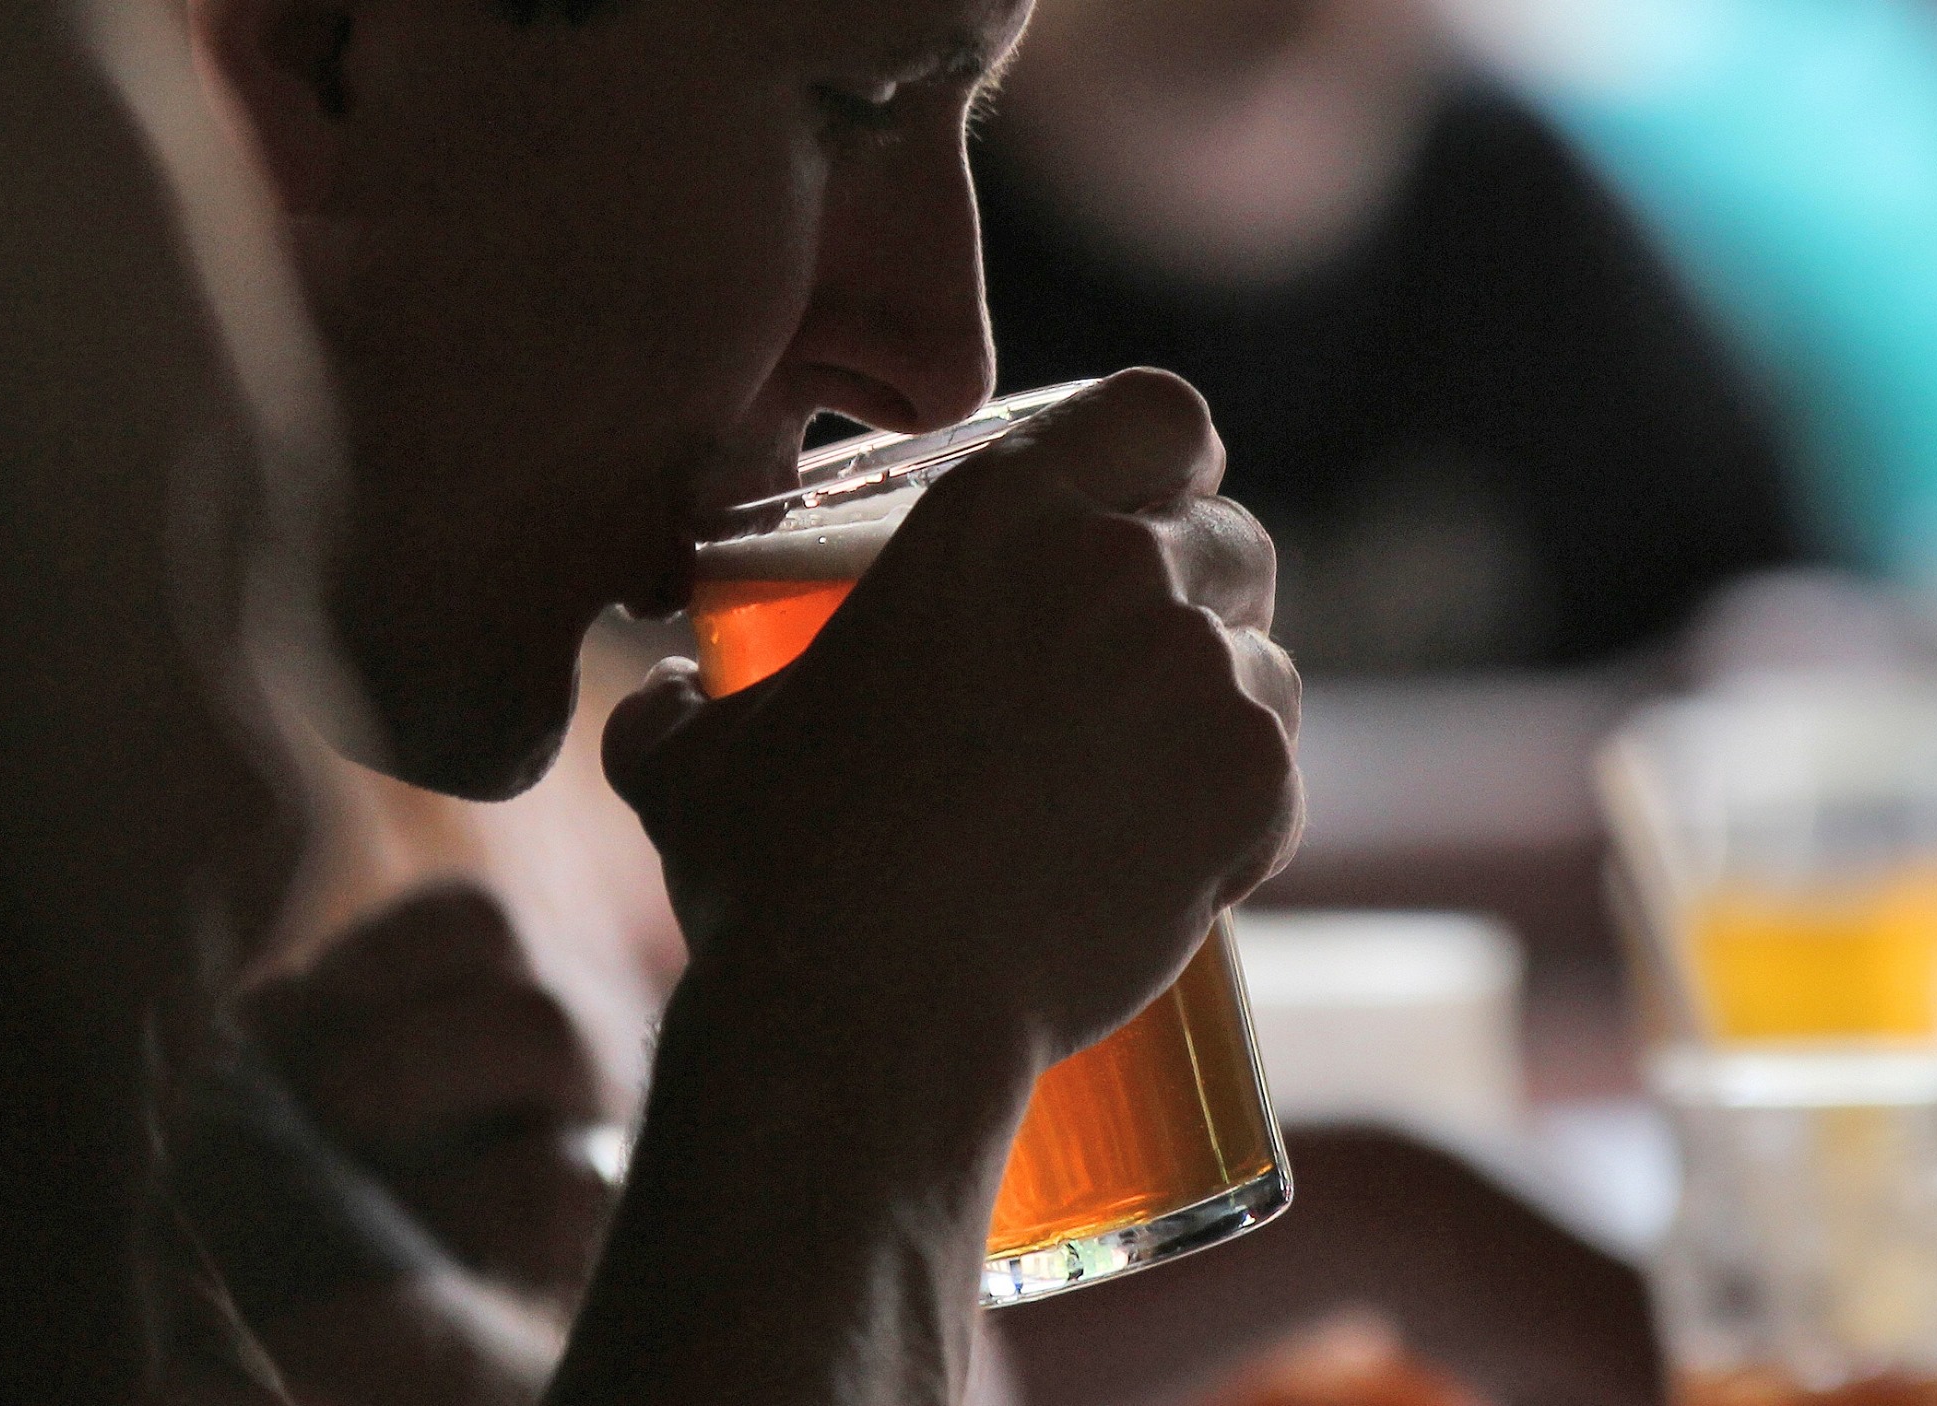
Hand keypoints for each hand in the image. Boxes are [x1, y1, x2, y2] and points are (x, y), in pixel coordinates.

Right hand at [605, 367, 1302, 1095]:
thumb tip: (660, 691)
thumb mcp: (692, 757)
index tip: (1154, 513)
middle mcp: (1120, 567)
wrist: (870, 1012)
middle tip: (1146, 675)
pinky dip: (1238, 817)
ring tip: (1141, 790)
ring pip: (1265, 663)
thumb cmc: (773, 876)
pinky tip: (1164, 866)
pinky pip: (1276, 775)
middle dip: (1207, 594)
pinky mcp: (1254, 782)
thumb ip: (679, 698)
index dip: (1170, 463)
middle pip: (1233, 538)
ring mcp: (1202, 673)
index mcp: (1001, 514)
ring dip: (1223, 709)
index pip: (1158, 414)